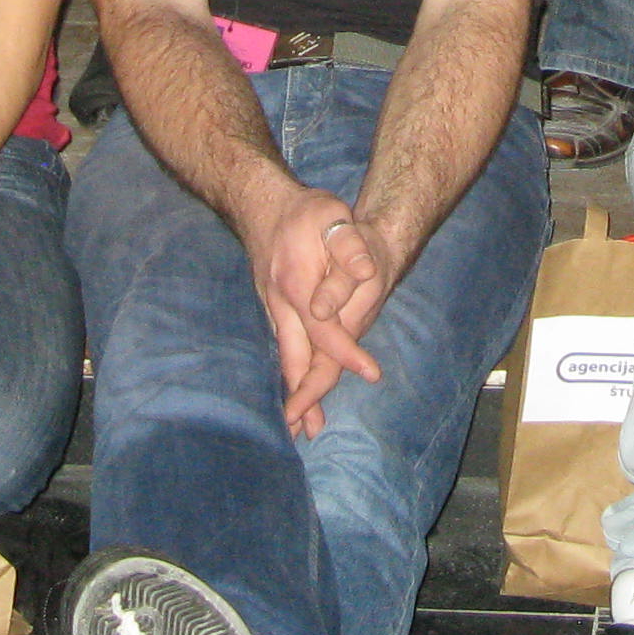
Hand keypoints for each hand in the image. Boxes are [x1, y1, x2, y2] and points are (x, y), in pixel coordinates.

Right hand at [239, 176, 389, 438]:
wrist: (261, 204)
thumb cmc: (305, 212)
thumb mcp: (332, 217)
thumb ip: (348, 248)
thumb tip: (365, 273)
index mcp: (297, 285)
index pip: (326, 330)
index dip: (349, 353)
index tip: (372, 373)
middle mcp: (280, 303)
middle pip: (295, 356)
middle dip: (304, 395)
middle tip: (311, 430)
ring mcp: (272, 307)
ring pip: (284, 355)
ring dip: (293, 389)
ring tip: (301, 425)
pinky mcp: (271, 308)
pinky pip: (281, 346)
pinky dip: (288, 371)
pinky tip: (293, 388)